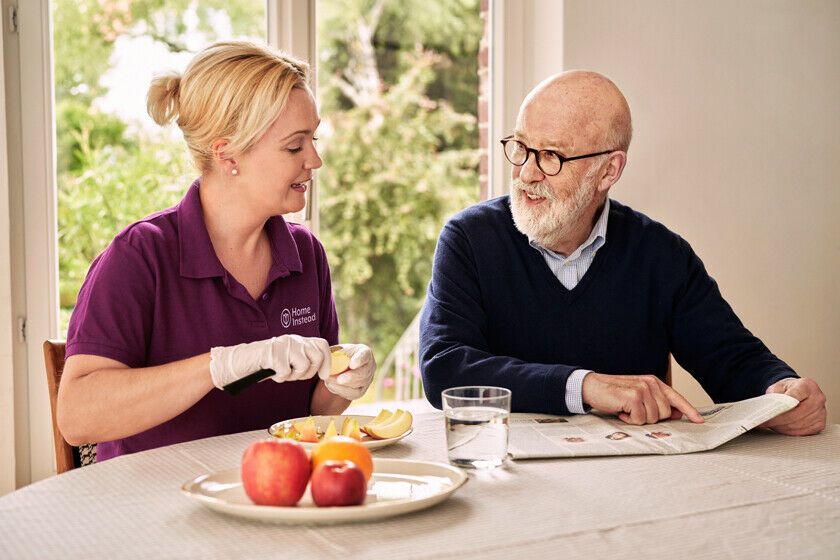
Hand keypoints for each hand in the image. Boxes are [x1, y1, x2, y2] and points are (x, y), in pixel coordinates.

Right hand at [209, 335, 330, 388]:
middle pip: (316, 356)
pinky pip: (286, 372)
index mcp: (298, 340)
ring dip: (293, 376)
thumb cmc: (266, 364)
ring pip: (303, 365)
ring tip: (281, 373)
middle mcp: (293, 339)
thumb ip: (304, 360)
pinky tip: (272, 373)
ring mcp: (283, 345)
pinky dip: (279, 377)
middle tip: (294, 375)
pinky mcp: (273, 353)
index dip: (327, 361)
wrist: (240, 362)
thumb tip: (324, 370)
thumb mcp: (288, 360)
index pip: (322, 345)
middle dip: (308, 372)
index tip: (323, 376)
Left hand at [319, 344, 376, 400]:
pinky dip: (341, 391)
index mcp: (365, 352)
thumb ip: (334, 353)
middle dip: (351, 377)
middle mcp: (370, 366)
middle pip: (364, 373)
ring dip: (343, 385)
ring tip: (329, 380)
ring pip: (358, 385)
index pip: (365, 355)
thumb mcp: (336, 350)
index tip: (351, 364)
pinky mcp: (361, 391)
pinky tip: (330, 385)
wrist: (341, 365)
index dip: (359, 360)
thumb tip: (327, 357)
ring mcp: (367, 380)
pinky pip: (353, 394)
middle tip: (339, 379)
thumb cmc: (339, 354)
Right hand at [582, 373, 704, 424]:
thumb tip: (676, 414)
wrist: (592, 387)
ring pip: (653, 418)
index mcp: (654, 382)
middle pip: (665, 413)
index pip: (676, 397)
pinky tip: (621, 411)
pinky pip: (640, 419)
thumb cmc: (614, 394)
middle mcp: (650, 383)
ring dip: (638, 419)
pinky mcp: (633, 397)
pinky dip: (630, 420)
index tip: (699, 420)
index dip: (689, 410)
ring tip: (626, 410)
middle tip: (635, 411)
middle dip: (651, 417)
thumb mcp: (638, 396)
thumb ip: (657, 402)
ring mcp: (642, 389)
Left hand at [761, 377, 825, 435]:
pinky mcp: (820, 424)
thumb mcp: (778, 386)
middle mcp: (818, 398)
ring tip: (771, 424)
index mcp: (807, 386)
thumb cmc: (788, 390)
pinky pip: (803, 432)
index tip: (770, 411)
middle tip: (766, 421)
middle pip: (797, 413)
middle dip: (779, 420)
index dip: (781, 405)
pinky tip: (781, 428)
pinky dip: (790, 431)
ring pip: (799, 424)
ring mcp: (821, 412)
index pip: (795, 396)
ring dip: (783, 427)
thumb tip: (772, 407)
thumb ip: (776, 394)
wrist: (798, 393)